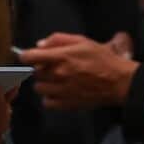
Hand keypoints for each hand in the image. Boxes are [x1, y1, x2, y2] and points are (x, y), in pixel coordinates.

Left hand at [19, 32, 139, 109]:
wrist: (118, 82)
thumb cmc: (102, 58)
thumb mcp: (83, 41)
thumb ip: (59, 39)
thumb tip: (39, 45)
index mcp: (61, 56)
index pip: (30, 56)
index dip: (26, 55)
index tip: (29, 56)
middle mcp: (57, 74)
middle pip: (34, 72)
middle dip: (40, 68)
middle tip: (53, 66)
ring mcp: (60, 91)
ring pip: (38, 87)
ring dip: (44, 83)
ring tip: (56, 80)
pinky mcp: (65, 104)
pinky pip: (46, 102)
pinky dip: (50, 97)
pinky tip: (60, 92)